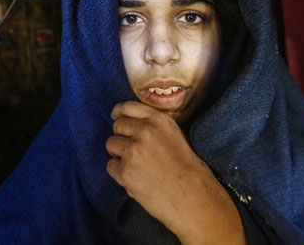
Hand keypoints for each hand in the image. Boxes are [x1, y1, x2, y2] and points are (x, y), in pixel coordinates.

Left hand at [106, 101, 244, 244]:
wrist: (192, 196)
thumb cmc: (188, 169)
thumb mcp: (176, 135)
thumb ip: (155, 126)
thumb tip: (132, 124)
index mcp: (159, 120)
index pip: (128, 107)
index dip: (119, 112)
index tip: (116, 116)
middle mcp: (145, 131)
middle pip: (117, 125)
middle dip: (122, 136)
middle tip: (132, 150)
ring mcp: (133, 150)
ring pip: (111, 144)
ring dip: (119, 154)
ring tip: (136, 166)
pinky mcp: (125, 171)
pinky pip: (111, 166)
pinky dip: (119, 173)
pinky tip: (135, 178)